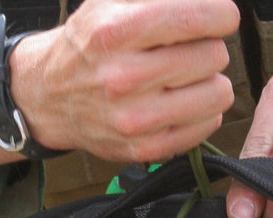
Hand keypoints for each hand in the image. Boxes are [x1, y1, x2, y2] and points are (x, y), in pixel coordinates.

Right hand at [11, 0, 241, 162]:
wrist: (50, 96)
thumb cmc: (90, 43)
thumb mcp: (111, 2)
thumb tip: (210, 1)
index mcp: (116, 32)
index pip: (194, 18)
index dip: (221, 15)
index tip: (222, 17)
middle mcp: (125, 77)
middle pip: (213, 55)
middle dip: (210, 46)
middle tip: (191, 50)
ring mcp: (136, 119)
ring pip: (218, 93)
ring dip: (212, 80)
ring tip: (190, 76)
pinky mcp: (147, 148)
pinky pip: (208, 124)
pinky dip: (205, 110)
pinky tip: (184, 100)